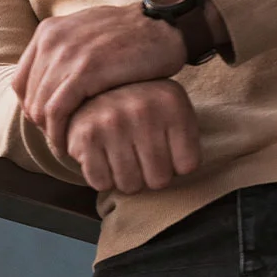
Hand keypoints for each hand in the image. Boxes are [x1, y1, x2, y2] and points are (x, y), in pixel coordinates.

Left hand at [13, 3, 186, 155]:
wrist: (165, 25)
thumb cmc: (134, 34)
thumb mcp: (90, 32)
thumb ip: (66, 51)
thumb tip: (50, 79)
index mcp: (50, 31)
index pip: (22, 81)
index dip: (32, 107)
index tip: (51, 123)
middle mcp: (53, 39)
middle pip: (29, 97)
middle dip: (42, 123)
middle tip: (61, 138)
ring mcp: (68, 54)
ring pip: (40, 107)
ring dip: (50, 132)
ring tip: (66, 145)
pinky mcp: (86, 71)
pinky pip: (57, 112)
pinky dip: (58, 133)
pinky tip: (69, 146)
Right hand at [66, 79, 200, 193]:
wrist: (97, 90)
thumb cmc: (144, 110)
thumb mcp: (173, 110)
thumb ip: (187, 137)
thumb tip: (184, 171)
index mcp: (172, 101)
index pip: (188, 165)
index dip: (177, 165)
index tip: (169, 151)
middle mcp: (143, 109)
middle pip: (159, 180)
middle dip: (152, 175)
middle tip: (143, 156)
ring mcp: (114, 122)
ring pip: (131, 186)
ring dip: (128, 179)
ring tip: (125, 155)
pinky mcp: (87, 136)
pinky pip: (102, 184)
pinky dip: (103, 179)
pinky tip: (105, 157)